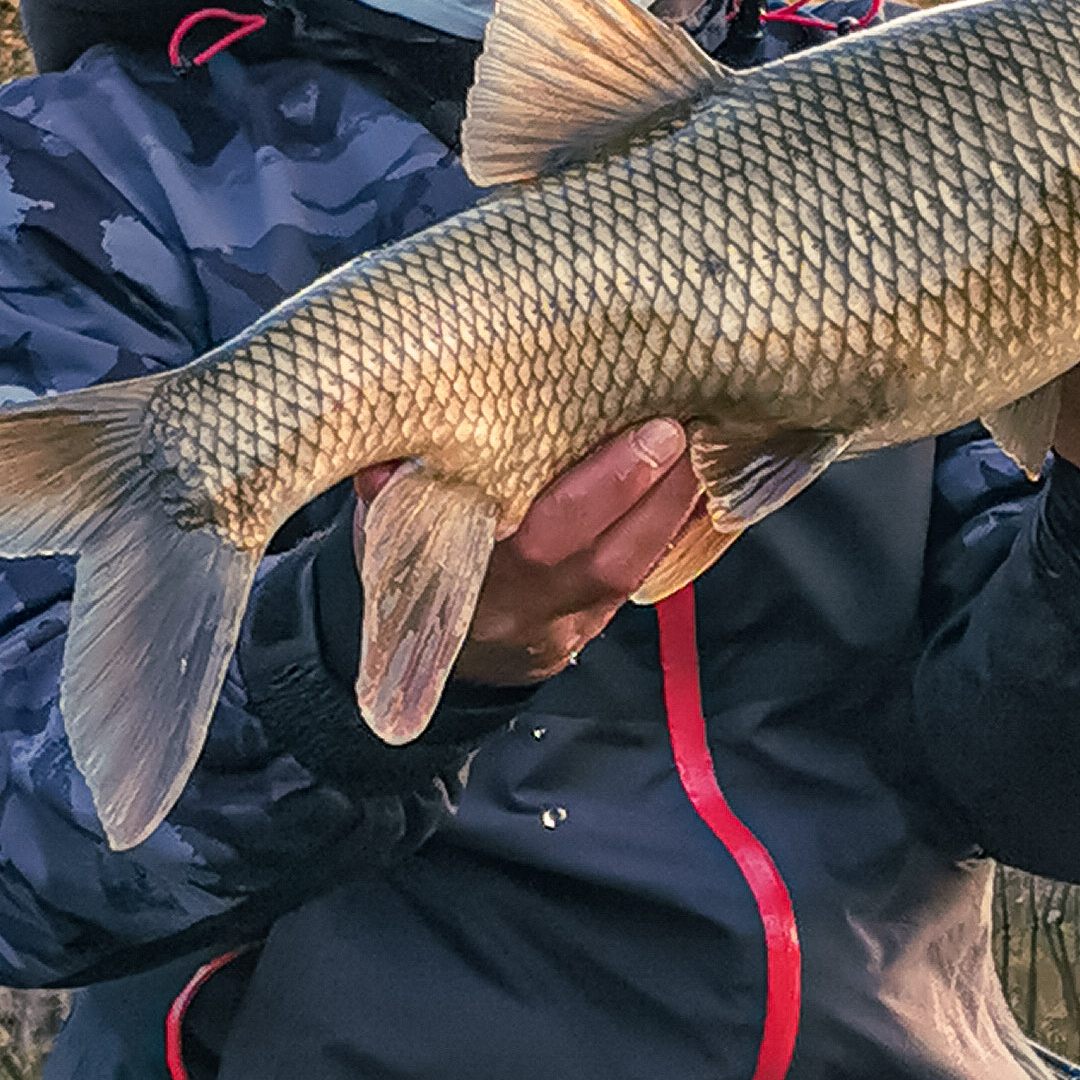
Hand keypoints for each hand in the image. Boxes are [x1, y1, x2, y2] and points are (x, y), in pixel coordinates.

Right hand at [353, 419, 701, 687]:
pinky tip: (698, 475)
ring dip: (672, 505)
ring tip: (698, 441)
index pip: (531, 543)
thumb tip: (380, 457)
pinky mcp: (598, 618)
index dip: (586, 496)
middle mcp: (522, 608)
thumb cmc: (422, 563)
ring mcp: (566, 620)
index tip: (627, 437)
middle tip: (673, 429)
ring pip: (630, 569)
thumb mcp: (390, 533)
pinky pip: (647, 573)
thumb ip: (387, 493)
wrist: (452, 650)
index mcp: (467, 581)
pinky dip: (677, 523)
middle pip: (596, 560)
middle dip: (640, 493)